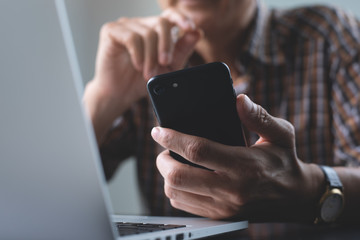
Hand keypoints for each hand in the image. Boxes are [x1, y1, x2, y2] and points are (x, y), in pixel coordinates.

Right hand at [83, 9, 201, 142]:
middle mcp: (140, 24)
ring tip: (148, 73)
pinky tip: (137, 65)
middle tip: (165, 63)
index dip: (182, 19)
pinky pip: (131, 37)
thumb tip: (197, 33)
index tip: (191, 29)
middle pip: (161, 23)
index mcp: (154, 30)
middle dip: (167, 45)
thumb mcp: (168, 67)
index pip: (170, 15)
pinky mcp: (111, 31)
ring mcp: (125, 25)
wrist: (119, 94)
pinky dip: (138, 54)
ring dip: (151, 57)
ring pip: (147, 33)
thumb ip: (183, 50)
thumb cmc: (141, 79)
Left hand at [152, 94, 323, 221]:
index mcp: (245, 166)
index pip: (198, 150)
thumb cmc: (285, 162)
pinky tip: (183, 177)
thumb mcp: (281, 134)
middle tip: (164, 148)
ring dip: (166, 175)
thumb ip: (259, 116)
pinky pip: (183, 205)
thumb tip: (239, 100)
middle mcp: (231, 189)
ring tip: (172, 161)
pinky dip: (175, 189)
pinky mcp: (219, 216)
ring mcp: (223, 206)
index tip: (158, 130)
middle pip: (179, 176)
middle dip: (162, 160)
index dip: (173, 138)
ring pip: (176, 192)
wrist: (295, 198)